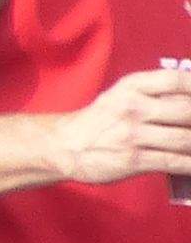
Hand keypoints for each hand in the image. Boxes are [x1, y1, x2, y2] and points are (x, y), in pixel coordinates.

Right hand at [55, 67, 190, 185]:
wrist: (65, 145)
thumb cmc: (101, 120)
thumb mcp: (121, 96)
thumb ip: (155, 94)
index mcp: (131, 87)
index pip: (176, 80)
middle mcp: (132, 107)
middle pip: (186, 110)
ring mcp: (133, 134)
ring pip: (185, 139)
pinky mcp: (134, 160)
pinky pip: (175, 161)